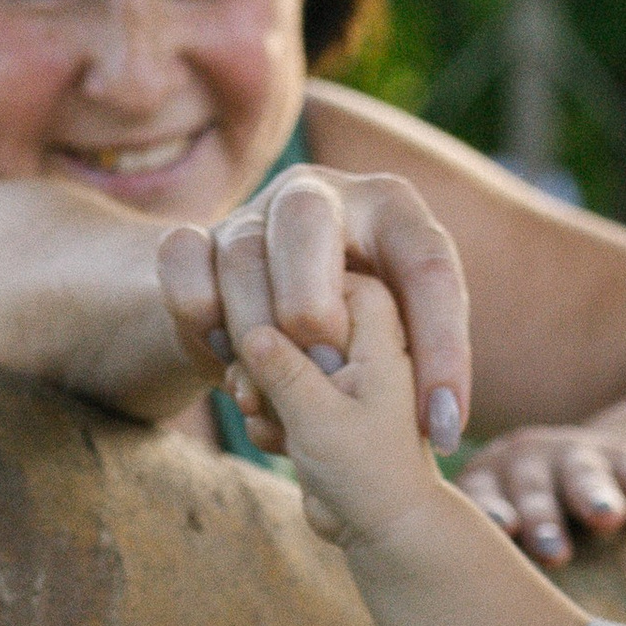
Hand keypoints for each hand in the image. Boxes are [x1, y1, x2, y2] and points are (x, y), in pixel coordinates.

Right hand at [157, 164, 472, 455]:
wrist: (270, 337)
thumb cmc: (356, 356)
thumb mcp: (398, 361)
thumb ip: (412, 372)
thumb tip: (440, 423)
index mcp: (394, 216)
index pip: (427, 267)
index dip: (440, 348)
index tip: (443, 428)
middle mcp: (323, 197)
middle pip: (306, 220)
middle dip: (312, 306)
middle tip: (323, 368)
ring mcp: (257, 213)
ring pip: (241, 250)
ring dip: (252, 330)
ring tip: (267, 391)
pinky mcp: (204, 239)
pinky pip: (181, 256)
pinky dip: (198, 314)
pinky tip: (225, 359)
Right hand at [162, 261, 434, 553]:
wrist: (379, 530)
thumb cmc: (370, 475)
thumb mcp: (322, 419)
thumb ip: (284, 369)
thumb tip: (248, 331)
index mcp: (377, 329)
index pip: (327, 276)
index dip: (295, 305)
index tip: (282, 346)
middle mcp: (355, 339)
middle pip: (287, 311)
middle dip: (263, 355)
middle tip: (257, 396)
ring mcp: (329, 368)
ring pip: (271, 350)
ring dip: (257, 387)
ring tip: (262, 419)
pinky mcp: (307, 397)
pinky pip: (266, 385)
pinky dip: (263, 412)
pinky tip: (273, 441)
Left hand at [456, 425, 625, 565]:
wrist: (593, 485)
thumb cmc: (534, 541)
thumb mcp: (508, 550)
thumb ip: (495, 577)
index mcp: (489, 485)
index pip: (483, 497)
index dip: (492, 512)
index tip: (503, 531)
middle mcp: (527, 462)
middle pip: (532, 490)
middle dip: (543, 519)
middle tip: (553, 552)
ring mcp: (574, 454)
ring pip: (583, 476)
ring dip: (594, 497)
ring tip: (609, 519)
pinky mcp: (623, 457)